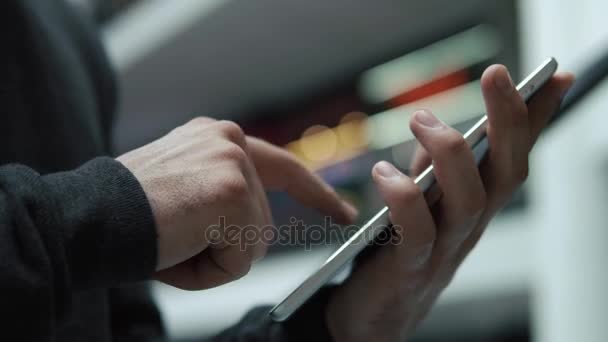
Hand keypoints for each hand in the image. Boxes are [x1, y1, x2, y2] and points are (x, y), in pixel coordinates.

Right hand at [117, 118, 356, 289]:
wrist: (89, 219)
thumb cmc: (130, 215)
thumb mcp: (184, 190)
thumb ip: (223, 196)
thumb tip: (253, 228)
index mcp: (218, 138)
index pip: (283, 166)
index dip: (315, 193)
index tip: (343, 211)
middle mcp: (229, 140)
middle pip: (261, 221)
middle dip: (226, 246)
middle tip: (177, 238)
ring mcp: (233, 163)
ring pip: (253, 243)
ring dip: (215, 258)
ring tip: (174, 241)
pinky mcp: (230, 191)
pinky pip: (241, 258)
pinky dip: (210, 269)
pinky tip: (178, 248)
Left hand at [325, 65, 574, 340]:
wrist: (377, 313)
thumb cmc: (400, 247)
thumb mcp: (425, 197)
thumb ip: (435, 164)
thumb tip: (441, 123)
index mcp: (477, 205)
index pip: (515, 158)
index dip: (537, 119)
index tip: (555, 76)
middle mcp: (471, 226)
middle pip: (506, 174)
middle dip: (509, 121)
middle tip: (496, 75)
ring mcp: (445, 249)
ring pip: (470, 200)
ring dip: (449, 152)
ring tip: (421, 119)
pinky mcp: (409, 268)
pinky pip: (416, 232)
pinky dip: (403, 198)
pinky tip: (384, 174)